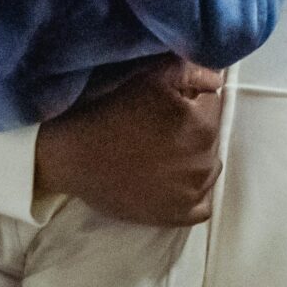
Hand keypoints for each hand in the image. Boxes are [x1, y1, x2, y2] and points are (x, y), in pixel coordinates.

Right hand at [35, 59, 224, 225]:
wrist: (70, 156)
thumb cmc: (105, 113)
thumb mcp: (146, 78)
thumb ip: (189, 71)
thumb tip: (216, 77)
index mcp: (201, 125)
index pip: (211, 103)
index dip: (188, 99)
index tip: (163, 103)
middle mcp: (204, 160)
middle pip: (210, 136)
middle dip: (191, 128)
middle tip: (156, 128)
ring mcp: (193, 191)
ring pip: (208, 168)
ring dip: (192, 159)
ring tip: (157, 154)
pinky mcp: (181, 215)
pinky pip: (202, 203)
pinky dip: (190, 192)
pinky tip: (166, 181)